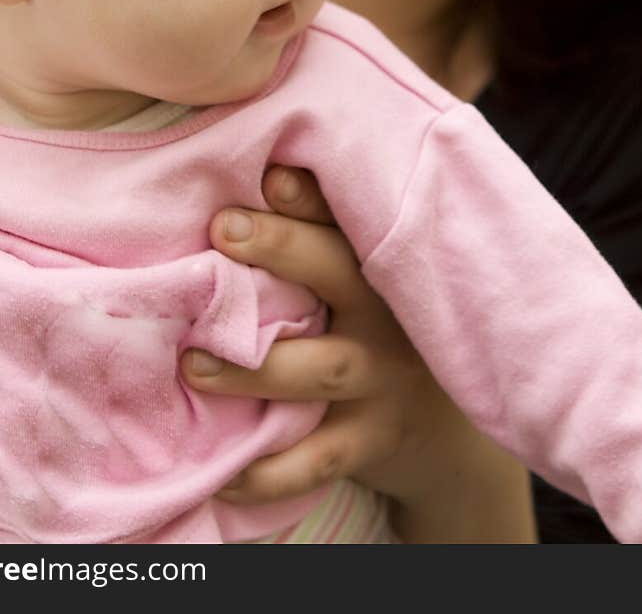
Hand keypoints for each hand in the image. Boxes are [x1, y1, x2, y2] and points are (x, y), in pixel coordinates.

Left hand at [180, 168, 535, 542]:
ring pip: (319, 369)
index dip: (311, 196)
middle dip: (282, 247)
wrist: (448, 430)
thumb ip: (322, 232)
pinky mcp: (371, 440)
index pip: (348, 218)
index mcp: (380, 265)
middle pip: (339, 273)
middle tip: (221, 230)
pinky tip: (223, 470)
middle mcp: (387, 316)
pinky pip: (318, 458)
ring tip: (193, 362)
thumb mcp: (367, 277)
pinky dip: (270, 470)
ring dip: (253, 367)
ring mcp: (382, 380)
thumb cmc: (380, 329)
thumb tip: (260, 170)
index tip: (272, 174)